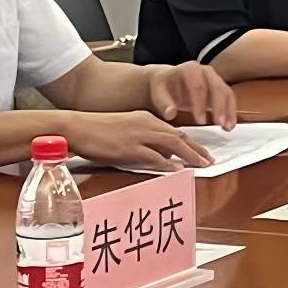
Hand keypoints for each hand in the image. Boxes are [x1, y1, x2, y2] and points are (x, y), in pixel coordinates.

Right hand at [61, 110, 215, 172]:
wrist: (77, 127)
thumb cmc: (98, 130)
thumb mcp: (127, 129)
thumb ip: (145, 140)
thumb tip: (162, 156)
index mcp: (146, 118)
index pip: (175, 131)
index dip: (192, 143)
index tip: (203, 152)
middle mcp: (146, 123)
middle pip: (179, 136)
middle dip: (197, 149)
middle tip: (210, 160)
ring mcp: (137, 135)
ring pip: (172, 144)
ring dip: (190, 155)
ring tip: (202, 165)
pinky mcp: (127, 147)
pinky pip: (153, 156)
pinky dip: (167, 163)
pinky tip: (177, 169)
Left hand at [147, 62, 238, 128]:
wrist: (166, 81)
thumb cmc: (161, 87)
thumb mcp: (157, 92)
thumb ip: (163, 103)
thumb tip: (170, 113)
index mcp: (189, 69)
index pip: (198, 86)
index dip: (200, 104)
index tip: (200, 122)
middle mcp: (205, 71)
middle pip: (216, 87)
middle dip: (219, 107)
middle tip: (219, 124)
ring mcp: (214, 78)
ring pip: (226, 92)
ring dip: (228, 110)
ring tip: (227, 127)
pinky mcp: (219, 88)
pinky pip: (229, 98)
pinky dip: (231, 112)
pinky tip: (229, 126)